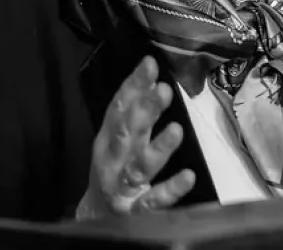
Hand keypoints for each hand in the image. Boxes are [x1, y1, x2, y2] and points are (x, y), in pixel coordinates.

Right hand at [75, 56, 194, 218]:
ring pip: (140, 166)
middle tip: (163, 90)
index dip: (133, 85)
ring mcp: (123, 186)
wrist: (95, 219)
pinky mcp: (135, 211)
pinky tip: (187, 177)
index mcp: (108, 140)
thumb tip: (152, 77)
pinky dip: (169, 189)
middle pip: (128, 133)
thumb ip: (134, 112)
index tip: (150, 64)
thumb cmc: (113, 171)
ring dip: (158, 148)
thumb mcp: (118, 140)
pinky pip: (153, 200)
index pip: (119, 108)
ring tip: (177, 130)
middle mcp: (112, 160)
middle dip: (144, 111)